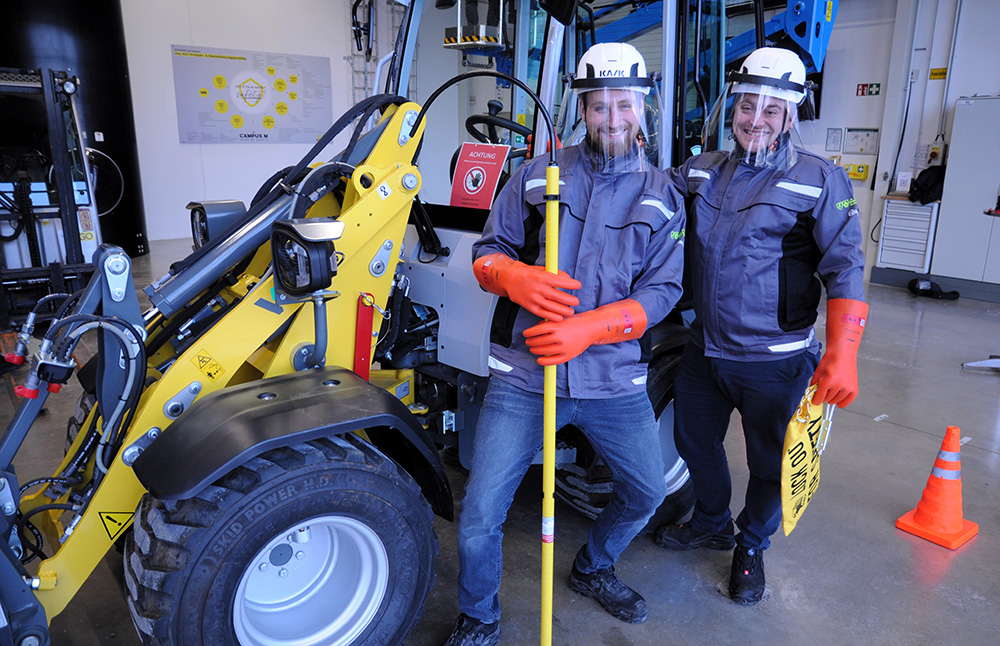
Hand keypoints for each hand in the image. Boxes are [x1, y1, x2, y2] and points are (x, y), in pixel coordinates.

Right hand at [474, 253, 580, 319]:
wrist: (510, 279)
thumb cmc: (529, 274)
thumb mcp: (543, 269)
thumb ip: (556, 274)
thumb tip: (569, 280)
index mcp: (543, 277)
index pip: (561, 282)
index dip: (572, 284)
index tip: (578, 285)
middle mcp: (539, 288)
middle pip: (559, 297)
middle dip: (571, 300)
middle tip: (576, 302)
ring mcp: (534, 299)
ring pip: (553, 308)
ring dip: (564, 311)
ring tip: (570, 311)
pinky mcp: (530, 307)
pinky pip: (544, 314)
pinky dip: (553, 317)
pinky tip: (559, 317)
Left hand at [523, 299, 646, 365]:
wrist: (591, 328)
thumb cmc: (574, 322)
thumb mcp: (560, 318)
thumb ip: (547, 323)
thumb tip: (534, 329)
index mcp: (556, 325)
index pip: (536, 331)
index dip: (528, 333)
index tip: (525, 334)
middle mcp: (559, 337)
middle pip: (538, 341)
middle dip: (530, 342)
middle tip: (528, 342)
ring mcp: (564, 347)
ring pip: (543, 351)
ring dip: (535, 350)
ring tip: (532, 349)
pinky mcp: (568, 355)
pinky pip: (552, 361)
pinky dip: (544, 361)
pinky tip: (539, 359)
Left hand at [810, 298, 868, 407]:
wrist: (845, 348)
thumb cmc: (830, 357)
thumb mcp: (817, 368)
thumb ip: (813, 382)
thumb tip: (809, 395)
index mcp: (829, 379)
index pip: (817, 397)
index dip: (814, 396)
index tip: (813, 396)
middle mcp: (839, 383)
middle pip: (826, 399)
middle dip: (823, 392)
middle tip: (824, 383)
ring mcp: (848, 386)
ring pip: (835, 400)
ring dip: (832, 394)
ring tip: (832, 382)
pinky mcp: (855, 389)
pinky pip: (846, 402)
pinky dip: (842, 399)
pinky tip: (839, 391)